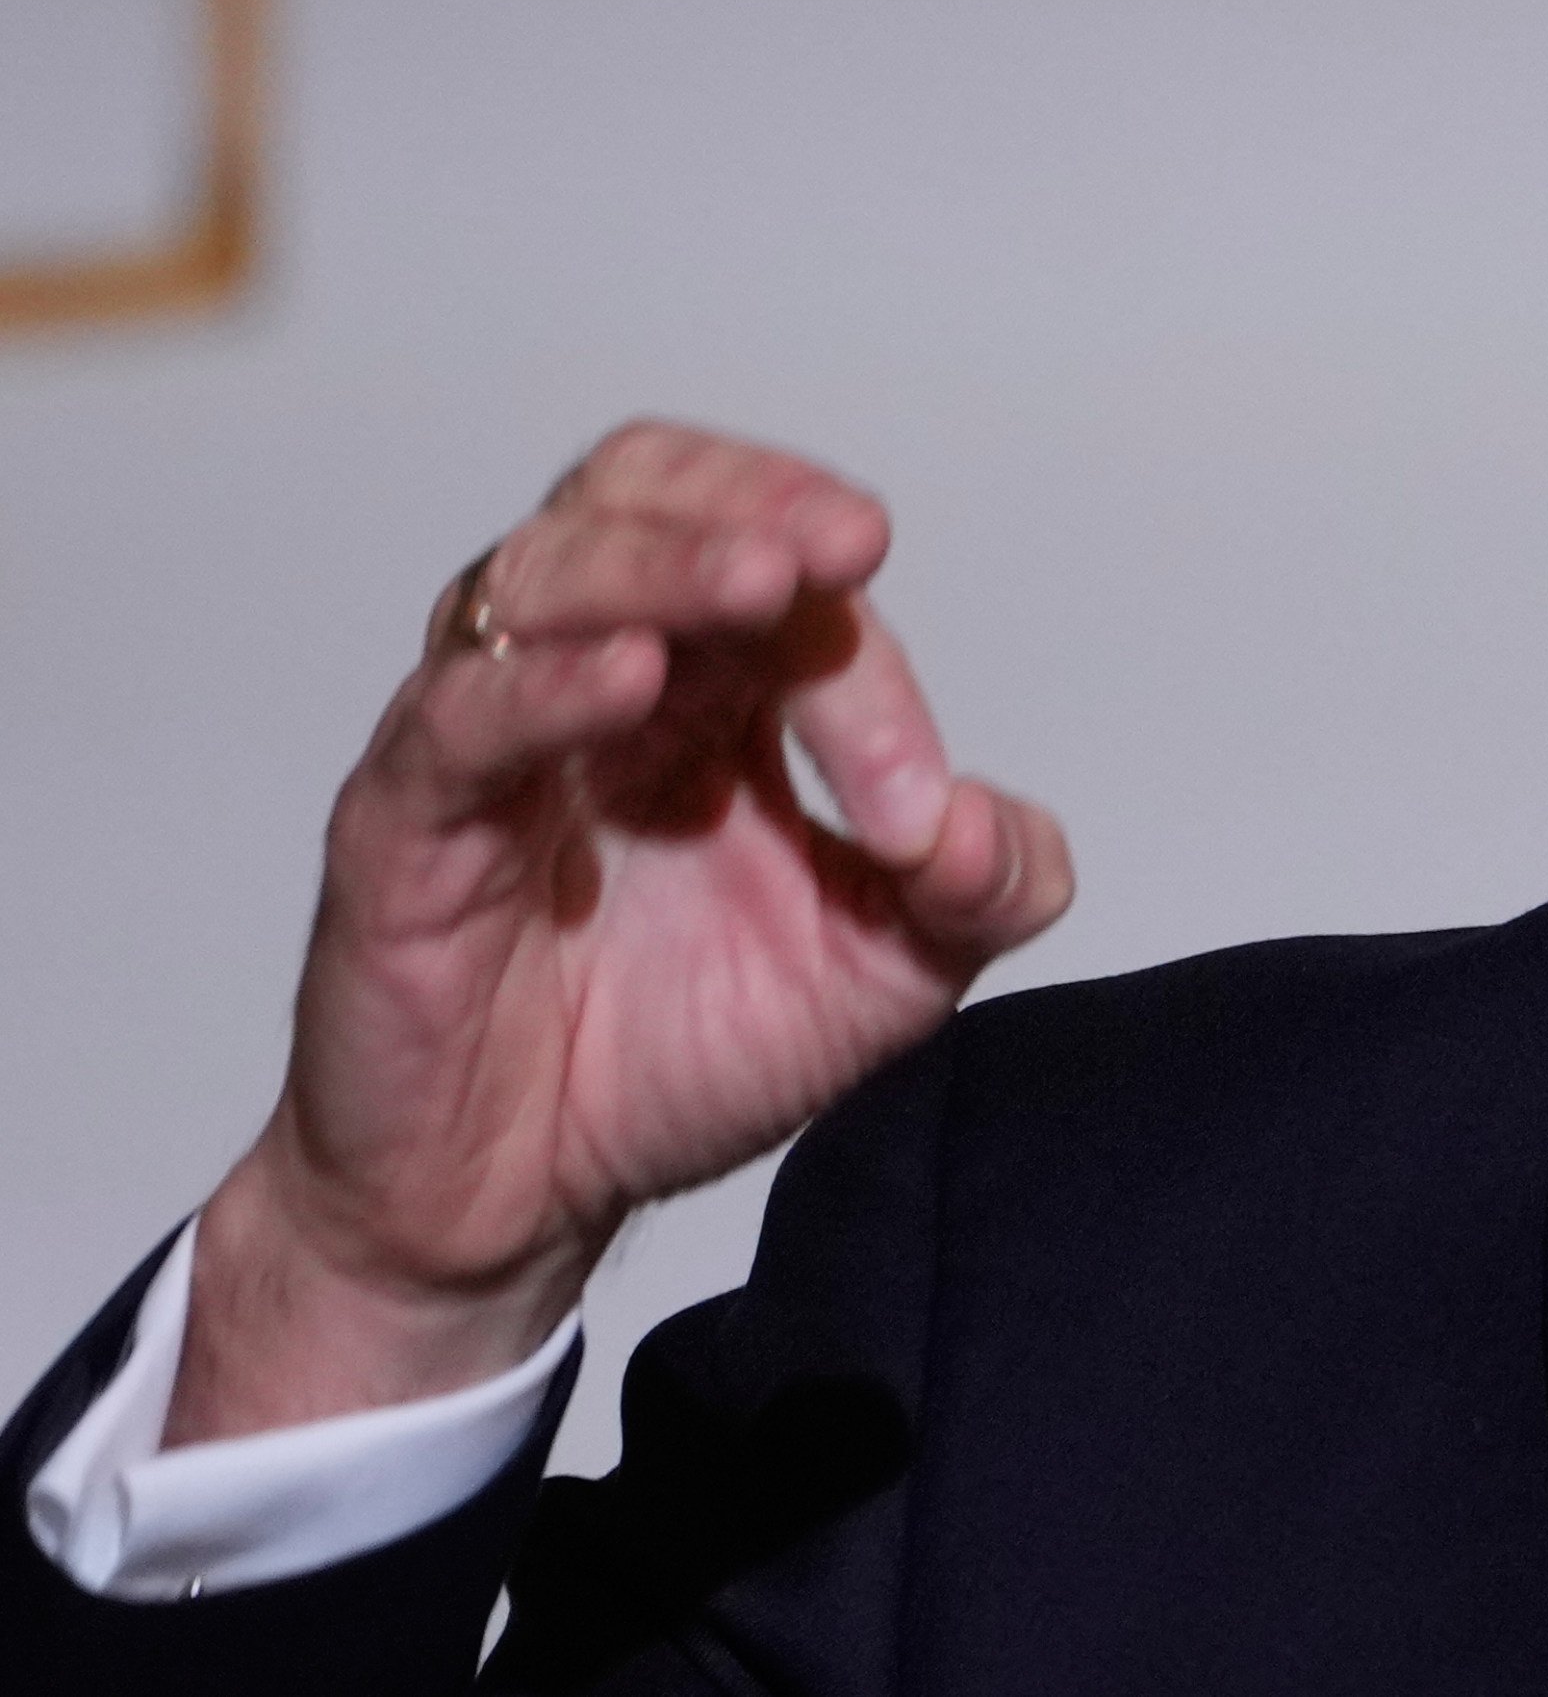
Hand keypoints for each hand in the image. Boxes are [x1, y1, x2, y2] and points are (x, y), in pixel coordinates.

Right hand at [168, 423, 1073, 1443]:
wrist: (524, 1204)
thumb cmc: (679, 1053)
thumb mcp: (885, 975)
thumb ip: (978, 891)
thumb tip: (992, 828)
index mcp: (716, 688)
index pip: (786, 591)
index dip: (864, 659)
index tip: (920, 803)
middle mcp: (596, 679)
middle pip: (639, 499)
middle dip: (747, 502)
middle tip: (841, 543)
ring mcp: (489, 739)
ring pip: (541, 574)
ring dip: (658, 563)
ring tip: (756, 582)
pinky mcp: (401, 827)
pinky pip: (454, 721)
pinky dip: (539, 688)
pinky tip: (625, 682)